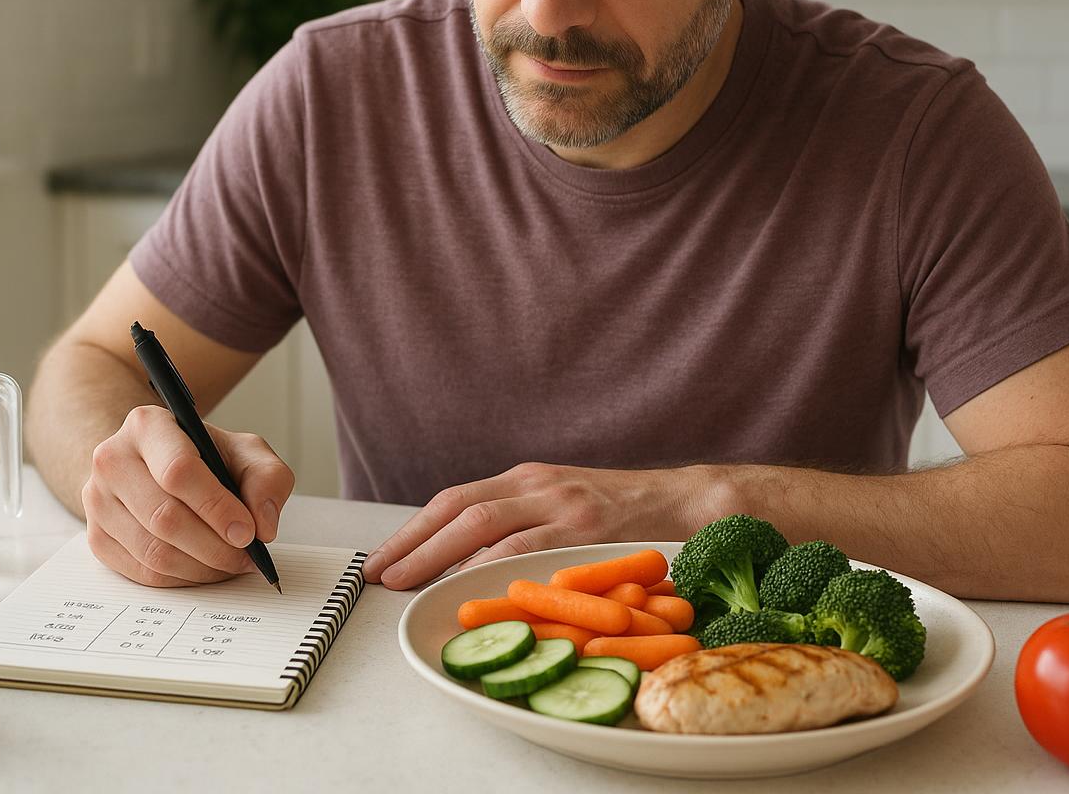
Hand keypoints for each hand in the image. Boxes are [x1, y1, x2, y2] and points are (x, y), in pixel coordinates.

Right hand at [82, 405, 294, 585]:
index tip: (247, 532)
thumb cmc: (205, 457)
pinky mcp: (97, 538)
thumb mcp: (246, 452)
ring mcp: (97, 501)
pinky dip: (182, 579)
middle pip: (164, 518)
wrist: (156, 465)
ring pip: (153, 552)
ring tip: (231, 563)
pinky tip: (205, 568)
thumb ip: (267, 479)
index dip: (216, 507)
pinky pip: (143, 573)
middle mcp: (112, 459)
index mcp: (148, 426)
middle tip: (246, 557)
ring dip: (202, 568)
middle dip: (215, 546)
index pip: (178, 471)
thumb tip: (263, 525)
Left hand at [361, 462, 705, 589]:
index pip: (456, 501)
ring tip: (405, 583)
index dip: (414, 530)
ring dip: (436, 557)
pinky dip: (491, 569)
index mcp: (528, 479)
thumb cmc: (627, 516)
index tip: (383, 558)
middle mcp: (538, 485)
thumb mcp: (566, 506)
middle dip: (411, 543)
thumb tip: (468, 563)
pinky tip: (466, 588)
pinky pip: (528, 550)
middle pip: (457, 509)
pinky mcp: (587, 530)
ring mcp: (562, 505)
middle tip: (378, 574)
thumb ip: (525, 524)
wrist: (690, 503)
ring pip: (483, 526)